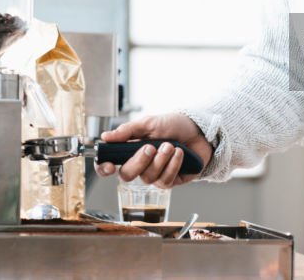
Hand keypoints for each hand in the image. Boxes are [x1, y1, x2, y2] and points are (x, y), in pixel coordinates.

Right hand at [95, 113, 212, 188]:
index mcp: (131, 150)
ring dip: (160, 160)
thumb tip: (106, 136)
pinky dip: (172, 165)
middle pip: (127, 175)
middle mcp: (141, 165)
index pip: (110, 164)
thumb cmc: (173, 125)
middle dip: (139, 161)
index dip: (105, 168)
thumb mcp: (150, 123)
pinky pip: (165, 180)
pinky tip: (179, 154)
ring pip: (148, 178)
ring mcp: (155, 174)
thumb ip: (128, 131)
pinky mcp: (170, 181)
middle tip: (150, 147)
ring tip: (170, 145)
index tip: (110, 165)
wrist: (199, 130)